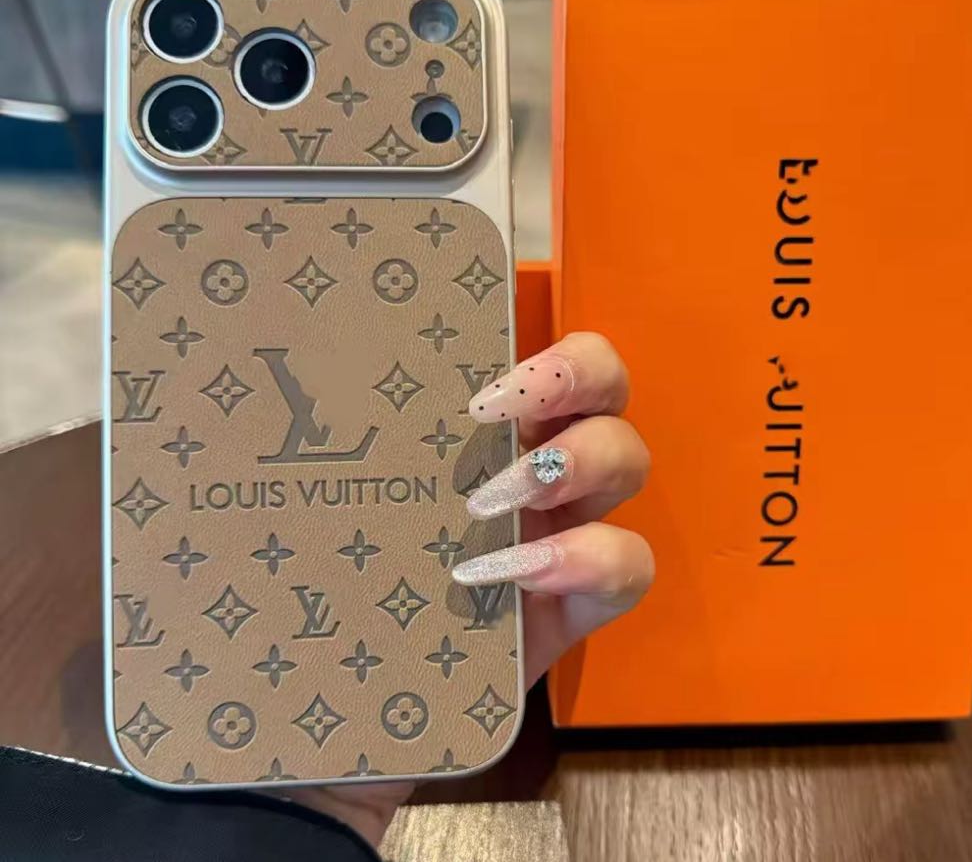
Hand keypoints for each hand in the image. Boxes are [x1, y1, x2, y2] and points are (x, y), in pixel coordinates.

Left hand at [297, 333, 654, 844]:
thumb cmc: (280, 609)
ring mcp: (551, 540)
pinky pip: (628, 569)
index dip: (542, 349)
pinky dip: (588, 558)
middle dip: (576, 378)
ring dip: (575, 464)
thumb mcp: (268, 510)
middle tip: (491, 413)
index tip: (475, 383)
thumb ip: (261, 444)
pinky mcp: (564, 618)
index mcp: (463, 433)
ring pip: (627, 463)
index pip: (532, 355)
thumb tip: (222, 367)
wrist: (299, 744)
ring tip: (484, 506)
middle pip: (605, 386)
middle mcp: (520, 468)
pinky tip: (506, 579)